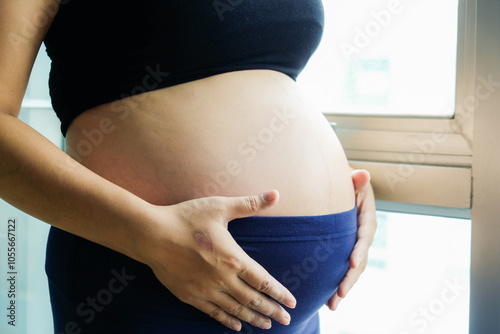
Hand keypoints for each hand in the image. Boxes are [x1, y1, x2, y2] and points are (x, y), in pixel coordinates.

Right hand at [144, 190, 295, 330]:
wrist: (152, 234)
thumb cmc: (186, 218)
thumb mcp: (220, 207)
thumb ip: (249, 204)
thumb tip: (275, 194)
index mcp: (233, 259)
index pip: (264, 281)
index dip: (280, 293)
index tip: (292, 303)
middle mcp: (222, 279)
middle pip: (253, 299)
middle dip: (272, 310)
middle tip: (286, 320)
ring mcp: (205, 290)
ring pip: (236, 309)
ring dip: (254, 318)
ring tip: (267, 325)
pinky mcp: (189, 295)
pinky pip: (213, 312)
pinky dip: (227, 320)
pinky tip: (236, 326)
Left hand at [326, 169, 376, 309]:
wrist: (340, 188)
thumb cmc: (345, 182)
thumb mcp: (351, 179)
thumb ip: (355, 179)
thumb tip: (362, 174)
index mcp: (366, 216)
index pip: (364, 235)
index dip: (360, 249)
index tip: (352, 263)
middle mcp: (364, 234)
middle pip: (360, 259)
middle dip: (351, 278)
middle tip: (339, 293)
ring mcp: (356, 244)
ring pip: (354, 270)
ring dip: (344, 288)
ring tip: (332, 305)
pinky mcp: (347, 251)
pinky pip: (344, 269)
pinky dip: (338, 284)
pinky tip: (328, 301)